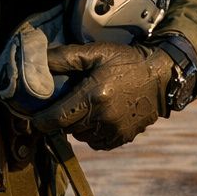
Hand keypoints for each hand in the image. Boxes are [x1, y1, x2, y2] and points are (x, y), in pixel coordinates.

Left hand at [30, 43, 174, 149]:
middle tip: (63, 104)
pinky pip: (98, 143)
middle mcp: (104, 117)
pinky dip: (92, 134)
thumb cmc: (124, 61)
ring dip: (77, 127)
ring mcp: (117, 130)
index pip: (56, 119)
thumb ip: (64, 57)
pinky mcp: (126, 137)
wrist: (161, 76)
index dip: (41, 121)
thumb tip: (38, 62)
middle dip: (60, 119)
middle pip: (67, 128)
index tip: (35, 116)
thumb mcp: (95, 52)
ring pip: (82, 137)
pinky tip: (96, 118)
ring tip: (82, 109)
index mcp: (94, 96)